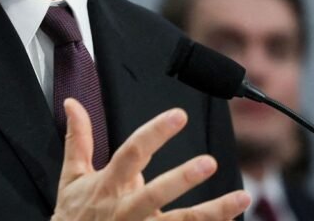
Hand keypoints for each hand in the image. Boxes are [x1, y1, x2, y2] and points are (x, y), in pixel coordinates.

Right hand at [51, 99, 249, 220]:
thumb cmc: (75, 217)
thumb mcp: (72, 177)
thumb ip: (79, 139)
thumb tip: (73, 104)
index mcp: (108, 185)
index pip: (132, 154)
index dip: (154, 134)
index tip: (178, 116)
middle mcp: (126, 210)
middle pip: (156, 193)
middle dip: (182, 179)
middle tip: (209, 162)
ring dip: (213, 212)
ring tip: (241, 197)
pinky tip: (233, 220)